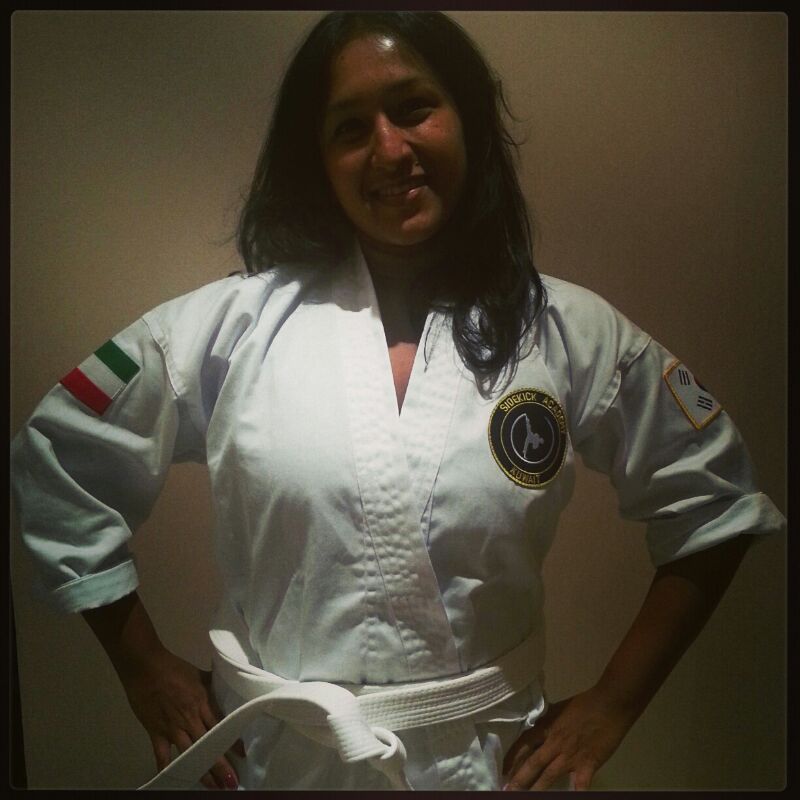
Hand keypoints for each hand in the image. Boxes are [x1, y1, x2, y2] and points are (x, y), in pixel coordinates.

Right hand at [118, 646, 244, 789]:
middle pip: (209, 744)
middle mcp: (191, 718)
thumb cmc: (174, 668)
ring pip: (191, 753)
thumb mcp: (199, 674)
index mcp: (202, 702)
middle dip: (221, 765)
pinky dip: (167, 768)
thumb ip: (212, 684)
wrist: (147, 666)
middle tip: (231, 782)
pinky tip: (175, 779)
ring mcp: (173, 727)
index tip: (242, 755)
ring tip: (213, 786)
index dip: (232, 741)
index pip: (221, 725)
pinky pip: (162, 755)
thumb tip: (226, 684)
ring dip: (202, 771)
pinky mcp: (156, 732)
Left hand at [501, 687, 633, 790]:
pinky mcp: (588, 764)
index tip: (503, 769)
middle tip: (507, 790)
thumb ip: (546, 720)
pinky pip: (580, 784)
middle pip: (533, 763)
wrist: (609, 704)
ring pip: (549, 775)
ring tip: (524, 797)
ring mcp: (571, 756)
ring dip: (537, 788)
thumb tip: (535, 726)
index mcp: (547, 727)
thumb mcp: (558, 708)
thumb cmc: (584, 703)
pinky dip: (575, 793)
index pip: (523, 744)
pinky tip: (569, 799)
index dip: (512, 758)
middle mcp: (555, 743)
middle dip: (519, 778)